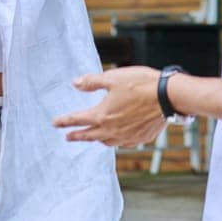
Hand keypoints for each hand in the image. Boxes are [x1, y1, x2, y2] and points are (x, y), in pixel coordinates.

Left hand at [52, 66, 167, 146]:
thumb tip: (75, 83)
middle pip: (89, 135)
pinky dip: (117, 140)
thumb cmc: (140, 84)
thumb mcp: (112, 78)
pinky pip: (123, 143)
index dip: (64, 121)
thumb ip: (91, 82)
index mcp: (101, 115)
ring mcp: (126, 136)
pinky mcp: (140, 138)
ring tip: (94, 136)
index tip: (55, 123)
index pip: (77, 119)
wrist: (167, 96)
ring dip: (97, 139)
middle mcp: (111, 130)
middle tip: (68, 137)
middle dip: (77, 136)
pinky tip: (118, 137)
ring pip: (106, 141)